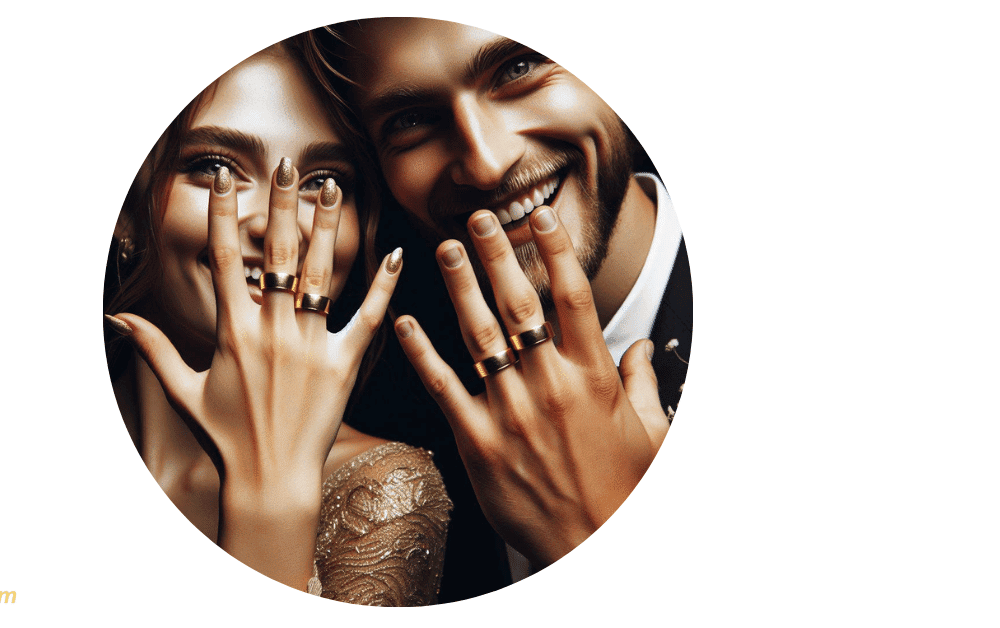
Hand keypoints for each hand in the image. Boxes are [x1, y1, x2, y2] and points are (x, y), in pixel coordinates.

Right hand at [112, 162, 400, 586]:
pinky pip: (366, 317)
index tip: (226, 178)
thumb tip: (116, 318)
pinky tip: (396, 251)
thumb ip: (153, 349)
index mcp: (231, 332)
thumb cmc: (226, 437)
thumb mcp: (182, 392)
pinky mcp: (344, 364)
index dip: (222, 215)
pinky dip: (382, 285)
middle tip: (290, 164)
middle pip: (275, 254)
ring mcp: (310, 345)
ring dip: (327, 228)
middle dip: (281, 205)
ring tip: (334, 187)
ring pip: (319, 274)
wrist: (271, 480)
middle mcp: (271, 331)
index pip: (222, 259)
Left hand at [395, 205, 665, 568]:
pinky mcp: (477, 441)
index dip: (555, 250)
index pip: (572, 297)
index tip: (539, 217)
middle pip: (519, 304)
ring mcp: (510, 411)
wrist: (590, 542)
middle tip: (477, 218)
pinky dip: (421, 353)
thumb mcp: (650, 431)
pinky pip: (443, 388)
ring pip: (478, 335)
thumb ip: (642, 382)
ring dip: (459, 288)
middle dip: (496, 255)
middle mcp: (549, 385)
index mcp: (592, 376)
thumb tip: (641, 349)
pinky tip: (404, 323)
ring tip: (443, 250)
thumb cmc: (619, 489)